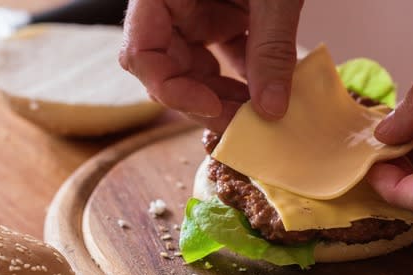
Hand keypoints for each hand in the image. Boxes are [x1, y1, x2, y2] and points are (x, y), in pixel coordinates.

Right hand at [120, 0, 302, 132]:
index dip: (169, 88)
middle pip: (167, 69)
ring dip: (225, 95)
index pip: (141, 52)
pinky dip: (246, 77)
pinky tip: (270, 92)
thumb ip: (271, 48)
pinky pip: (225, 57)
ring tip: (260, 113)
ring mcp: (198, 10)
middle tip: (242, 124)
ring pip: (196, 69)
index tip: (211, 108)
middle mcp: (172, 4)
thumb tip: (270, 110)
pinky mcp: (224, 14)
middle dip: (202, 100)